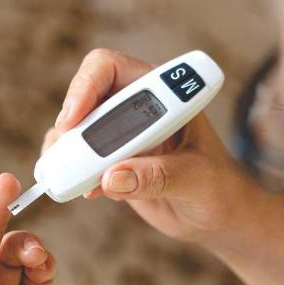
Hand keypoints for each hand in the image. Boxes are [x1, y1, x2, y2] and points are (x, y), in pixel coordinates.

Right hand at [48, 48, 259, 244]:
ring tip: (73, 179)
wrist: (215, 216)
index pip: (110, 68)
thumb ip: (158, 176)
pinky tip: (86, 192)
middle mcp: (134, 107)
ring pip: (74, 131)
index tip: (74, 119)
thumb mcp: (196, 178)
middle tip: (67, 157)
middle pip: (83, 99)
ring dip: (65, 153)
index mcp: (160, 92)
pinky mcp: (109, 164)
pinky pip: (76, 162)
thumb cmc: (218, 186)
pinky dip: (71, 175)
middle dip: (70, 126)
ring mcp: (119, 136)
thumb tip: (112, 178)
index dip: (85, 86)